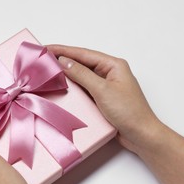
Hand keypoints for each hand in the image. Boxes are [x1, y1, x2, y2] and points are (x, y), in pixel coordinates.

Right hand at [47, 45, 183, 183]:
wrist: (141, 135)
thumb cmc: (128, 111)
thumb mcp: (102, 90)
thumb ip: (82, 74)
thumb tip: (63, 61)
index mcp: (113, 65)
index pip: (83, 54)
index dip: (63, 50)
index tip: (46, 48)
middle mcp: (109, 73)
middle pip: (81, 63)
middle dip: (62, 60)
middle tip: (42, 59)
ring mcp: (105, 86)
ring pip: (81, 76)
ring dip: (66, 74)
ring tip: (47, 71)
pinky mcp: (102, 99)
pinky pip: (84, 89)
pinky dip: (72, 87)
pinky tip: (61, 88)